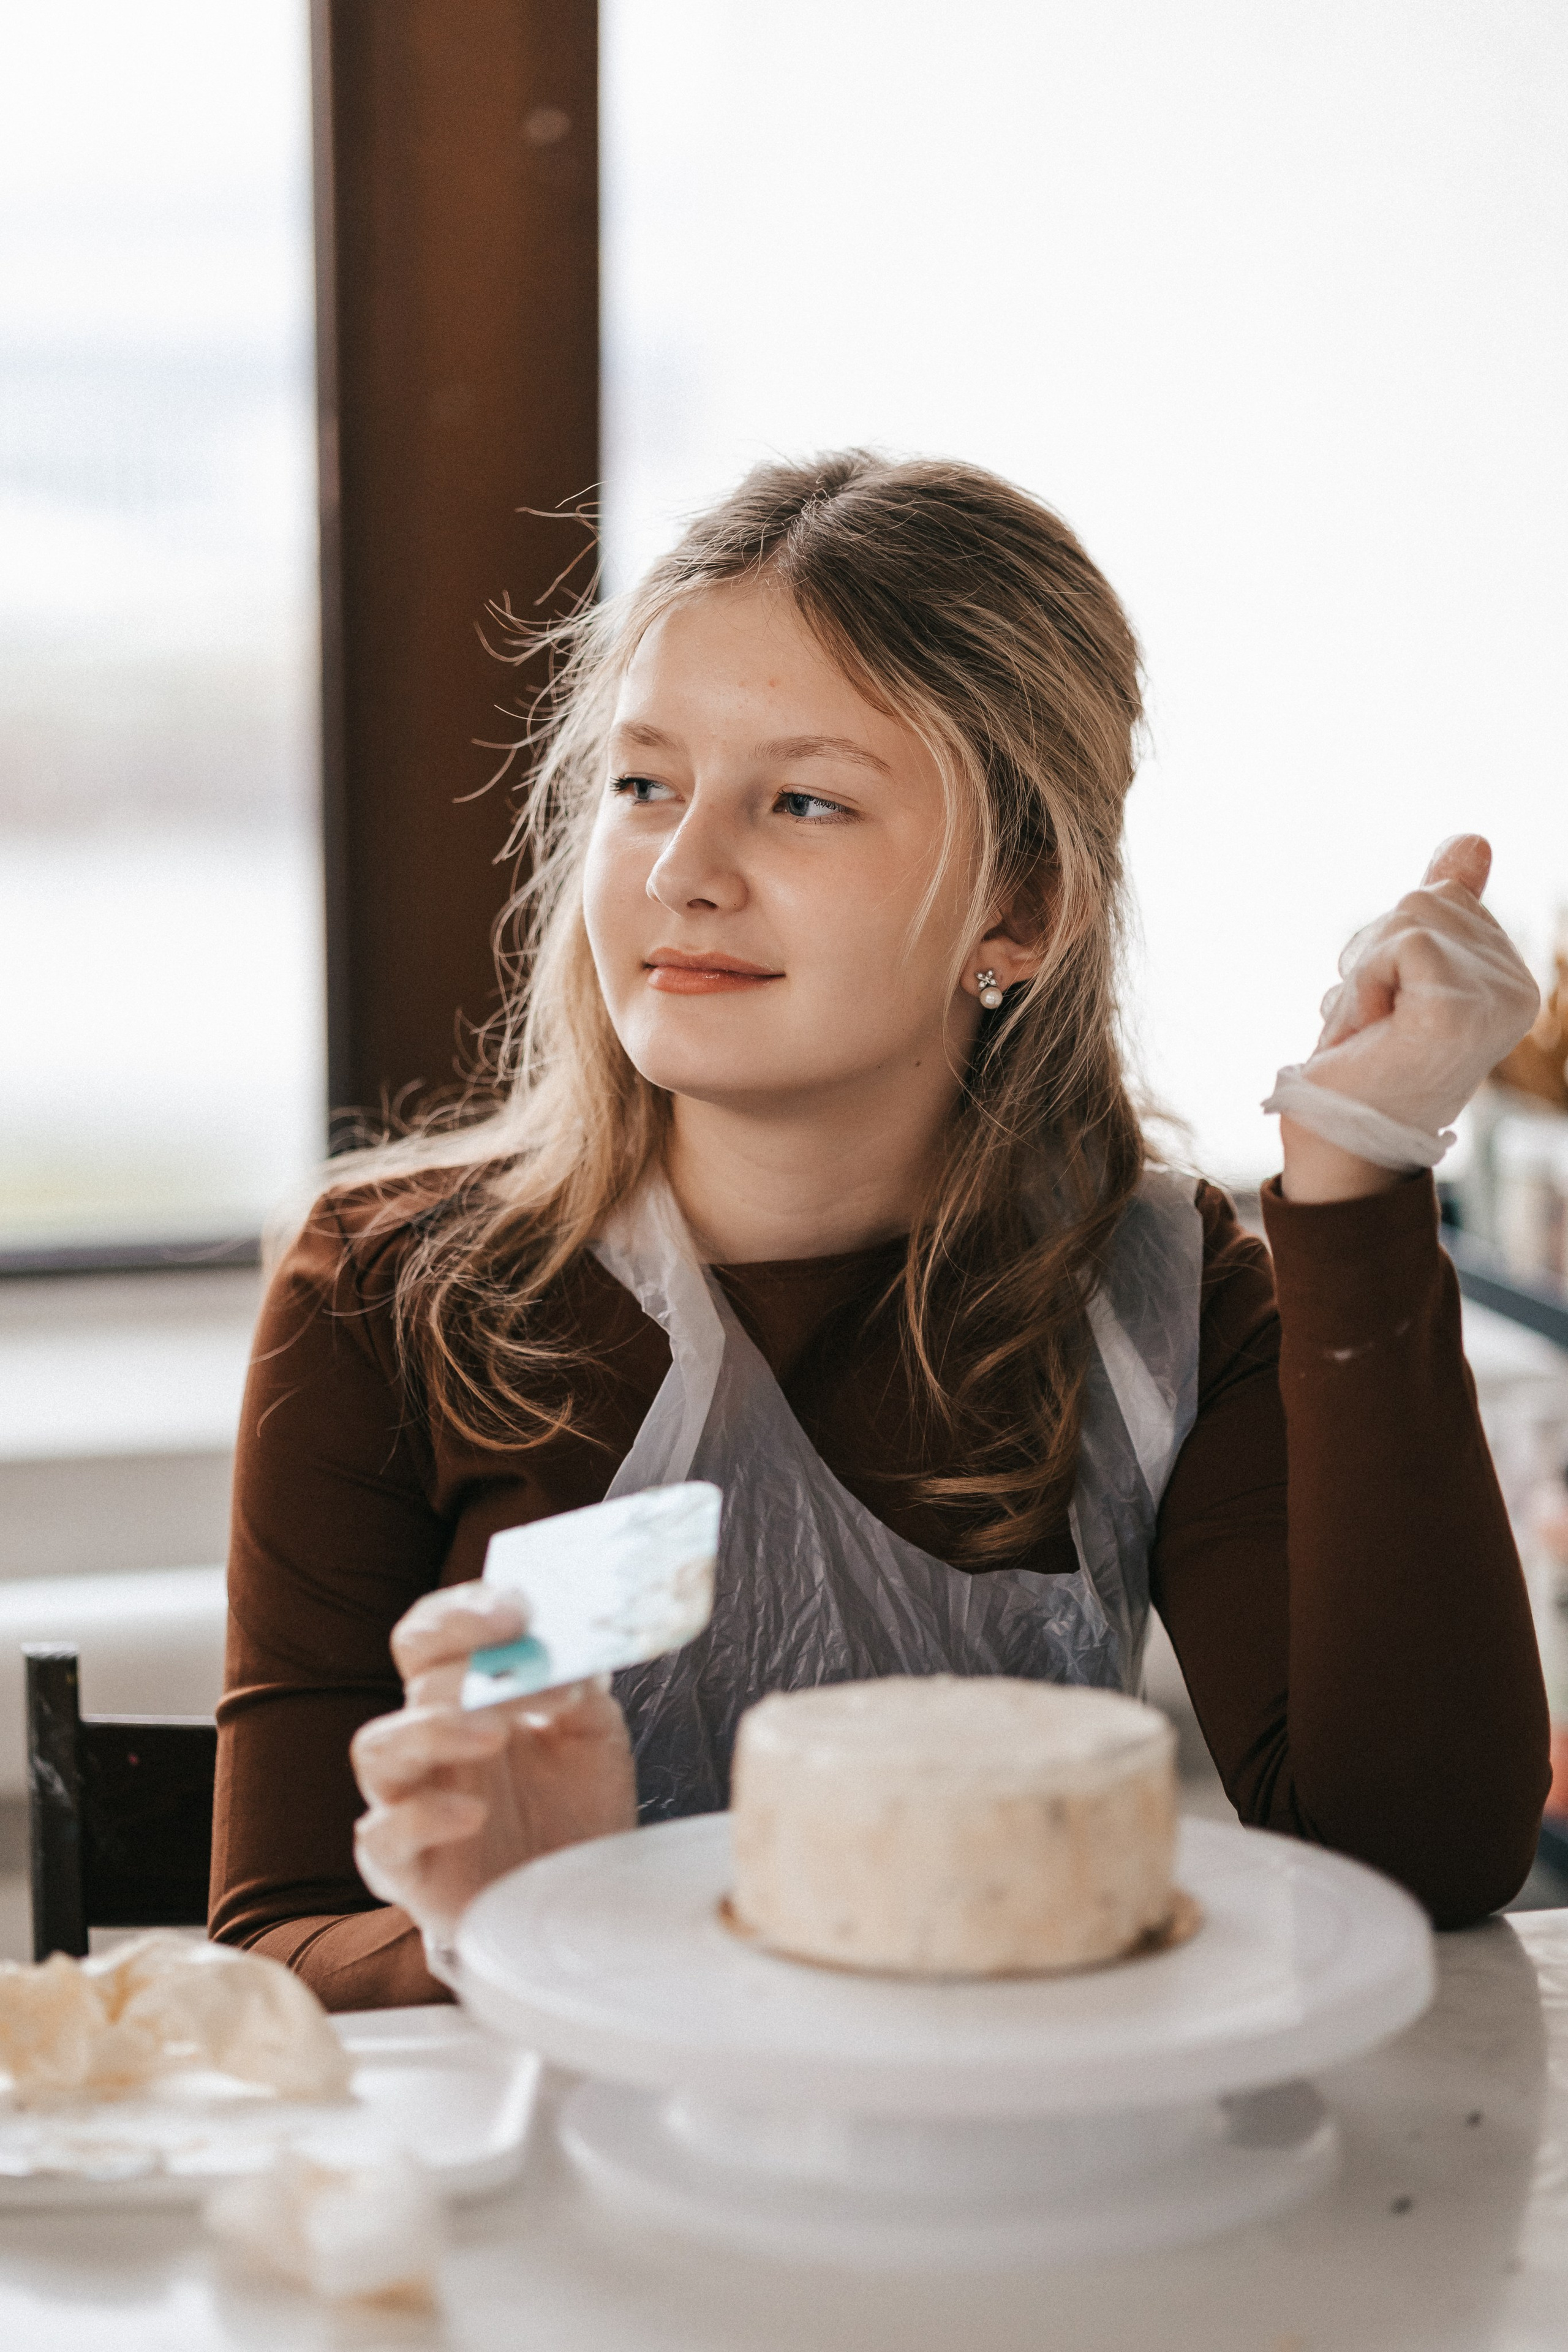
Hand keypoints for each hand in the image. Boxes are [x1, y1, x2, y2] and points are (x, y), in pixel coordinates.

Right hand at [351, 1585, 637, 1948]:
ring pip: (377, 1748)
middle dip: (460, 1655)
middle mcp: (428, 1741)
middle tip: (515, 1652)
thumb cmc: (576, 1808)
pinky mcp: (408, 1871)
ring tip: (493, 1731)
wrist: (580, 1900)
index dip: (462, 1611)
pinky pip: (381, 1837)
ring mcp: (410, 1803)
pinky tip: (471, 1814)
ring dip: (433, 1727)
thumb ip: (581, 1687)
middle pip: (412, 1679)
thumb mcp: (595, 1734)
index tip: (517, 1607)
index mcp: (465, 1695)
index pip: (433, 1634)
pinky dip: (419, 1818)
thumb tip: (575, 1646)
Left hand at [1279, 834, 1538, 1202]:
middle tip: (1376, 1023)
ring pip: (1411, 915)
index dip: (1389, 948)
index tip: (1391, 1011)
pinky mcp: (1460, 1010)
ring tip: (1373, 1030)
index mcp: (1511, 978)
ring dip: (1365, 974)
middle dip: (1375, 955)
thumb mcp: (1400, 972)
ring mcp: (1496, 999)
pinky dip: (1366, 983)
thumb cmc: (1363, 1067)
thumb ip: (1443, 908)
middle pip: (1426, 899)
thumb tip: (1475, 838)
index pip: (1442, 898)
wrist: (1339, 1145)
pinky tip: (1373, 1030)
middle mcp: (1518, 987)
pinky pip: (1401, 943)